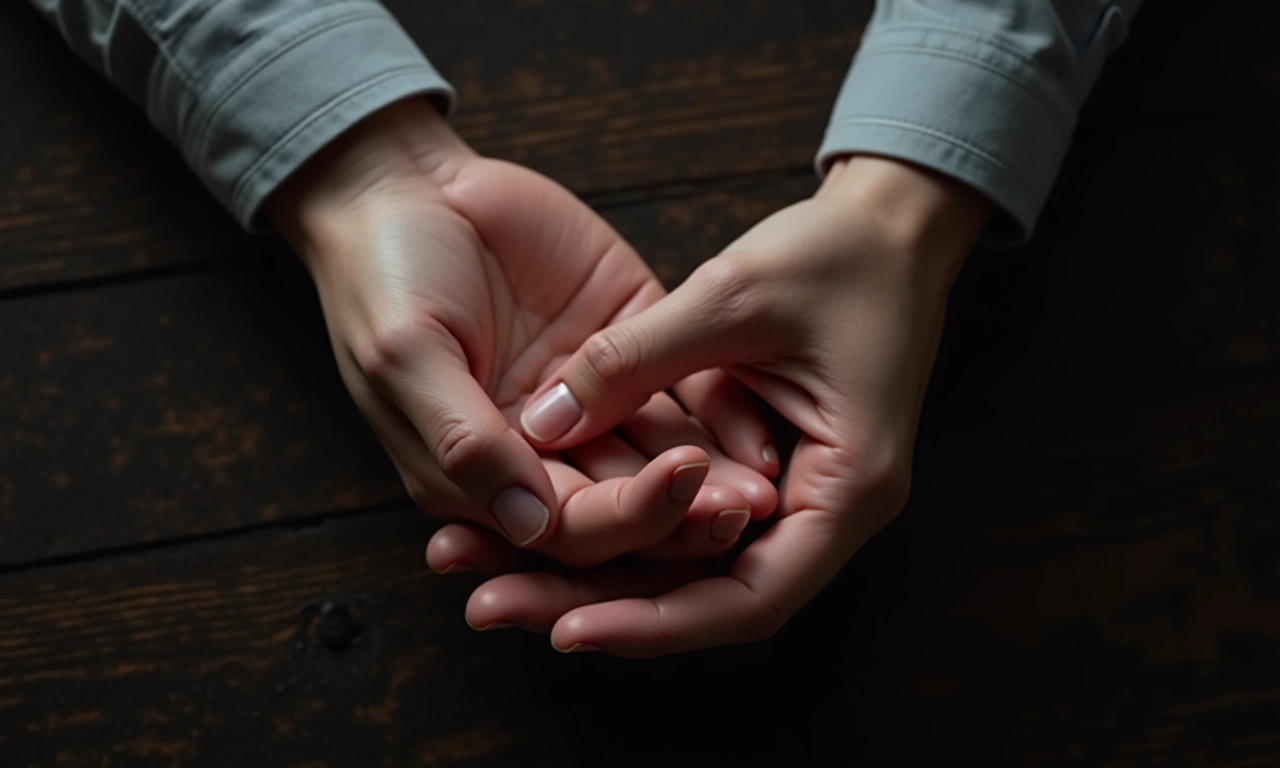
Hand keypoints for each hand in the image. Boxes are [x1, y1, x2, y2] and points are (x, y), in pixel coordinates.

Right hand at [268, 98, 776, 562]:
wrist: (409, 184)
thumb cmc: (384, 278)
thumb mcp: (405, 357)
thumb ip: (461, 440)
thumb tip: (526, 526)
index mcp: (483, 473)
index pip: (563, 527)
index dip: (622, 521)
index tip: (676, 490)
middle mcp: (546, 448)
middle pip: (625, 504)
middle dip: (680, 513)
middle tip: (740, 509)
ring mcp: (595, 395)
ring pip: (664, 454)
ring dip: (711, 477)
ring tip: (761, 488)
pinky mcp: (631, 337)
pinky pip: (687, 384)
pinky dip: (722, 411)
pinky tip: (758, 431)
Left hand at [432, 156, 990, 654]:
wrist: (894, 224)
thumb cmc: (838, 253)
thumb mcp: (731, 295)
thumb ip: (634, 360)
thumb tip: (537, 424)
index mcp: (847, 486)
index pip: (748, 600)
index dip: (653, 623)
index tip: (565, 629)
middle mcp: (828, 511)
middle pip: (707, 597)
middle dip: (600, 608)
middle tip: (494, 606)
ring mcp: (800, 493)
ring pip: (692, 566)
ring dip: (600, 574)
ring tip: (495, 577)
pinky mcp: (768, 467)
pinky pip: (692, 516)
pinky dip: (625, 521)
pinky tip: (547, 518)